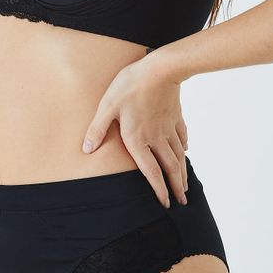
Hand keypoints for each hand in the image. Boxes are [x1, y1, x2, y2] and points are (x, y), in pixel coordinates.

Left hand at [81, 54, 189, 208]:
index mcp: (139, 139)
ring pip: (178, 155)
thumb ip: (98, 128)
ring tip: (185, 185)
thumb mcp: (108, 105)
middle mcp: (157, 137)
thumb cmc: (131, 85)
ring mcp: (168, 126)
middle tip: (181, 201)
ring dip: (182, 171)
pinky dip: (184, 146)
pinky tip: (185, 150)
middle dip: (175, 186)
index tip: (165, 203)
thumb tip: (87, 148)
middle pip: (169, 167)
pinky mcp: (176, 114)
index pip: (151, 171)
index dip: (158, 189)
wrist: (160, 68)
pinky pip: (182, 135)